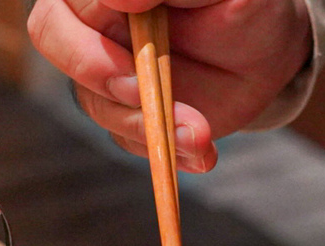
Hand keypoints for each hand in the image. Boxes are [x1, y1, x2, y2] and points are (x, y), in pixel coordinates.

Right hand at [27, 0, 312, 171]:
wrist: (268, 55)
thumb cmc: (246, 6)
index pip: (69, 1)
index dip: (93, 22)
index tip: (139, 24)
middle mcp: (94, 20)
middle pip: (56, 40)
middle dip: (103, 75)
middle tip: (146, 93)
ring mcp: (105, 70)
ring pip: (96, 102)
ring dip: (147, 126)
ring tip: (201, 135)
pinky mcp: (125, 114)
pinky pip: (128, 140)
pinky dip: (166, 152)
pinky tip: (201, 152)